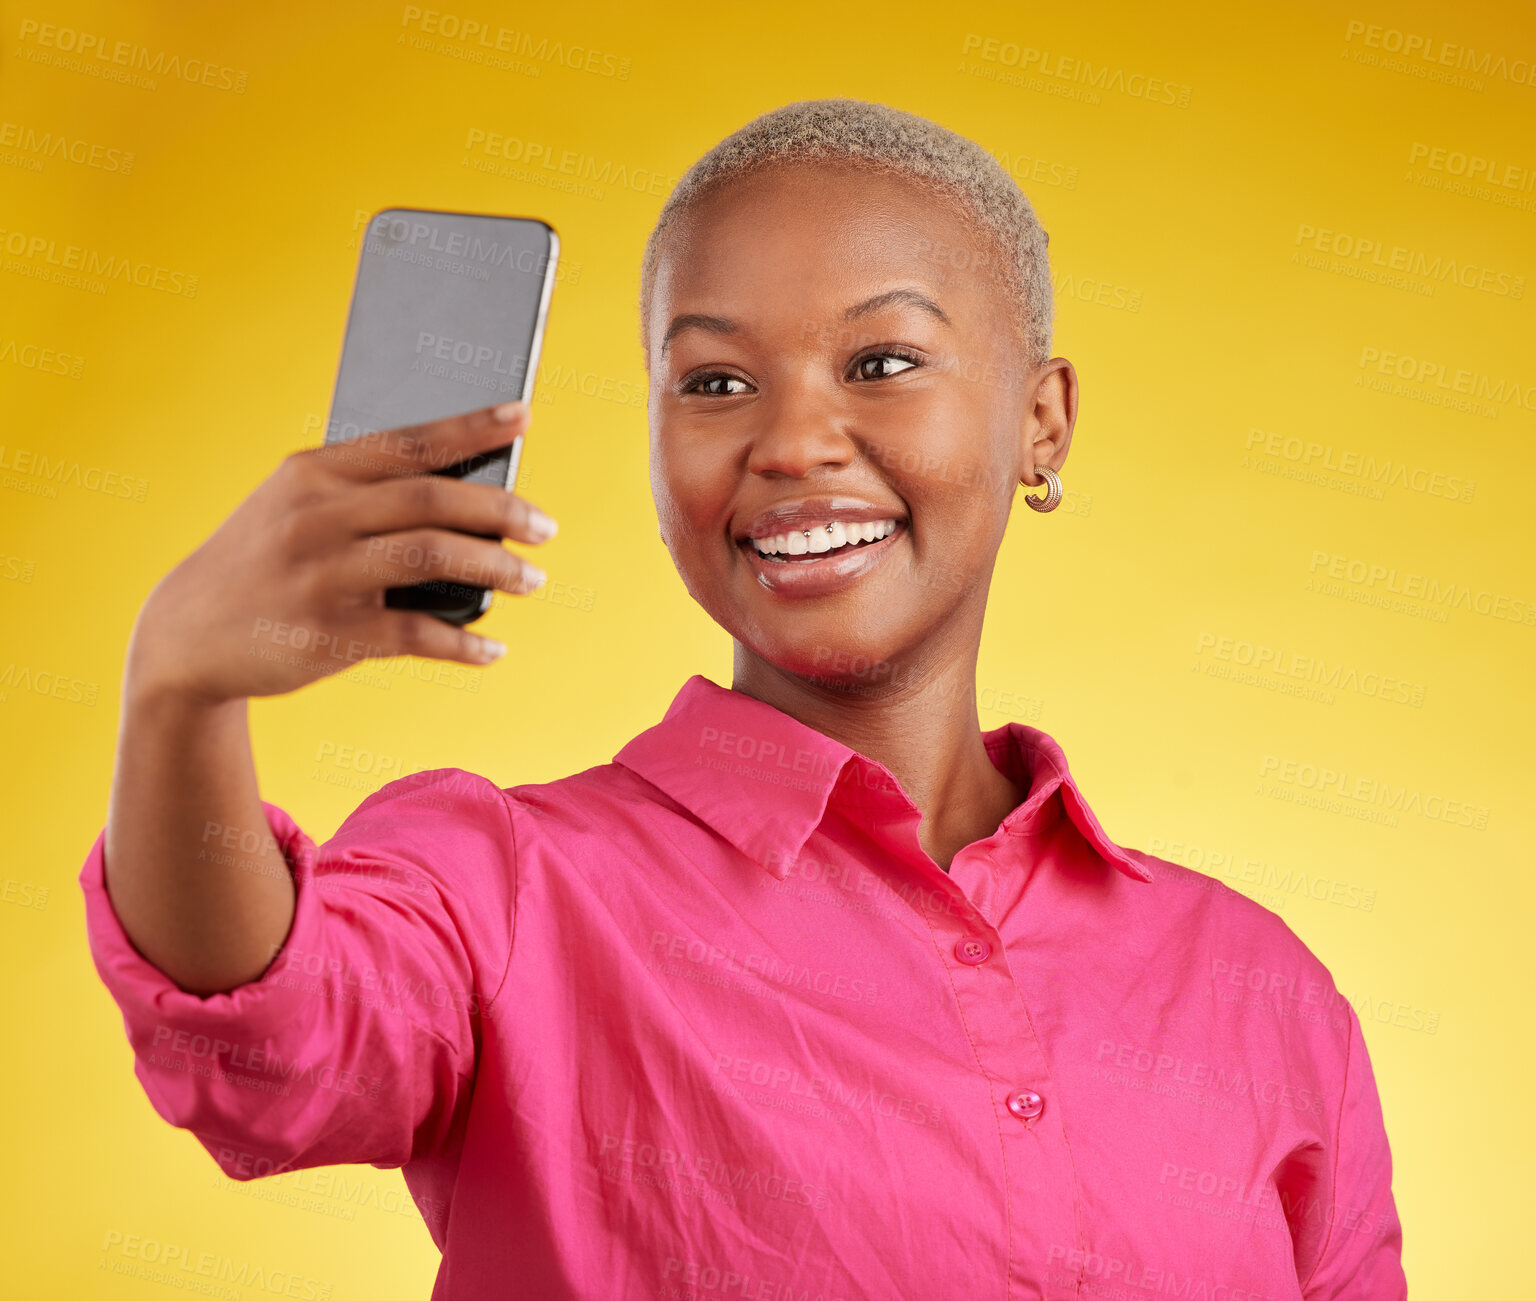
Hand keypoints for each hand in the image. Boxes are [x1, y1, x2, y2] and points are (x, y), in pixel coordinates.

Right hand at [126, 401, 555, 703]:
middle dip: (502, 510)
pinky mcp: (330, 633)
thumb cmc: (266, 561)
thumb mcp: (295, 509)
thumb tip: (470, 496)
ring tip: (533, 578)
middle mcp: (317, 516)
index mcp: (314, 473)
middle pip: (433, 499)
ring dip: (497, 568)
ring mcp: (323, 574)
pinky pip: (416, 635)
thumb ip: (365, 495)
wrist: (187, 634)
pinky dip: (464, 644)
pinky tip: (493, 649)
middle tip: (546, 527)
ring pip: (433, 557)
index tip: (522, 416)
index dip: (470, 428)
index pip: (408, 442)